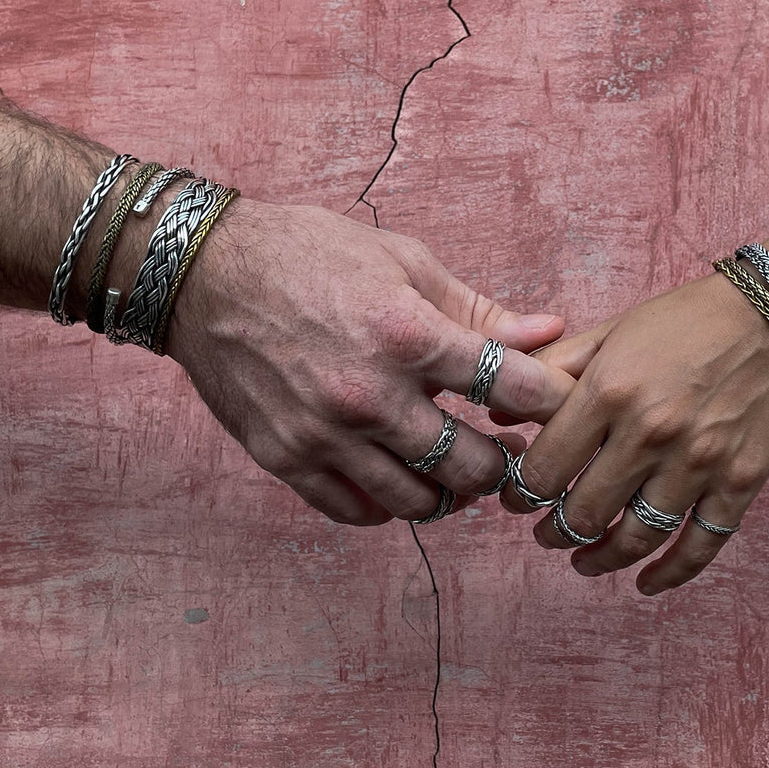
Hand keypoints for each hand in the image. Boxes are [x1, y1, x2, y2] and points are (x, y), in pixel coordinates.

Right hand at [165, 201, 574, 523]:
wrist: (203, 275)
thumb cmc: (310, 255)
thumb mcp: (403, 263)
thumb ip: (478, 310)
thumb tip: (549, 332)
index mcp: (407, 334)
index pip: (512, 387)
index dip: (553, 403)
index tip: (565, 410)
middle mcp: (369, 395)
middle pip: (473, 466)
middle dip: (505, 464)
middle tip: (511, 453)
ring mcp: (325, 435)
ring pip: (419, 502)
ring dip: (450, 493)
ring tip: (458, 471)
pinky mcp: (286, 460)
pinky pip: (356, 512)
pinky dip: (388, 506)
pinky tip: (399, 480)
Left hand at [501, 272, 768, 593]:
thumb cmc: (687, 320)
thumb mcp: (612, 332)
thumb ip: (552, 370)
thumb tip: (497, 409)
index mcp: (610, 391)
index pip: (544, 469)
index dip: (520, 494)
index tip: (516, 499)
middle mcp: (650, 433)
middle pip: (583, 514)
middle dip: (553, 532)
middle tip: (545, 534)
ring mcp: (698, 463)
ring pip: (635, 538)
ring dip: (600, 559)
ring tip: (582, 559)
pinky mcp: (740, 482)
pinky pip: (699, 546)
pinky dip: (669, 574)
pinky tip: (645, 584)